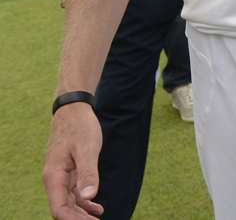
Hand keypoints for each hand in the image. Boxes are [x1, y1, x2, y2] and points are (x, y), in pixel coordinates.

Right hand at [43, 103, 103, 218]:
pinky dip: (84, 202)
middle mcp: (54, 179)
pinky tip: (97, 208)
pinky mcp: (68, 172)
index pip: (58, 208)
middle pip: (64, 209)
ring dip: (82, 214)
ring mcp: (60, 176)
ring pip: (69, 203)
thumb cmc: (80, 127)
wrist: (74, 110)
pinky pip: (73, 193)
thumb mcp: (88, 149)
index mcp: (54, 176)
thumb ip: (88, 173)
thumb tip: (89, 197)